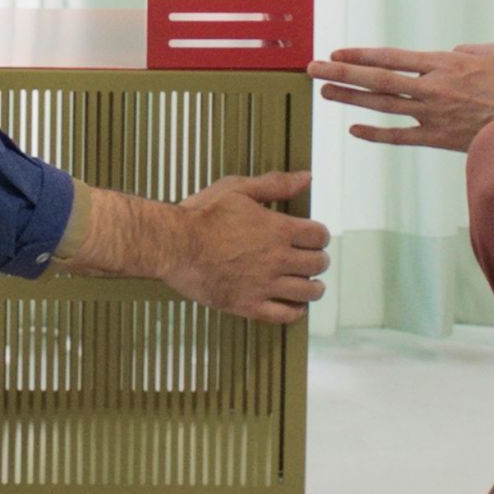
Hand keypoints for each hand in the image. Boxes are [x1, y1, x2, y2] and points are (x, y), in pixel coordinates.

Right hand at [71, 173, 328, 324]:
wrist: (174, 245)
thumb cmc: (203, 214)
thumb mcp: (238, 188)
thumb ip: (275, 184)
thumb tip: (306, 178)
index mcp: (278, 230)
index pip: (318, 236)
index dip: (319, 235)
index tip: (313, 237)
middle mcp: (277, 259)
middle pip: (317, 264)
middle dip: (318, 260)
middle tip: (311, 259)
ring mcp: (264, 285)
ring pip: (307, 293)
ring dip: (313, 287)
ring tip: (309, 284)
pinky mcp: (249, 305)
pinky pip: (284, 315)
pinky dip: (296, 312)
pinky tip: (294, 306)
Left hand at [310, 43, 493, 152]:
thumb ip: (465, 49)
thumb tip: (448, 55)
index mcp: (443, 64)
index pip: (391, 57)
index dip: (360, 55)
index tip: (336, 52)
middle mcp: (431, 88)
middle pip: (376, 80)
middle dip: (341, 73)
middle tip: (312, 68)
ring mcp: (432, 116)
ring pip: (382, 106)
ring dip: (350, 98)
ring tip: (324, 92)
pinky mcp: (438, 139)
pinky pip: (400, 137)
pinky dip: (376, 133)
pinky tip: (353, 129)